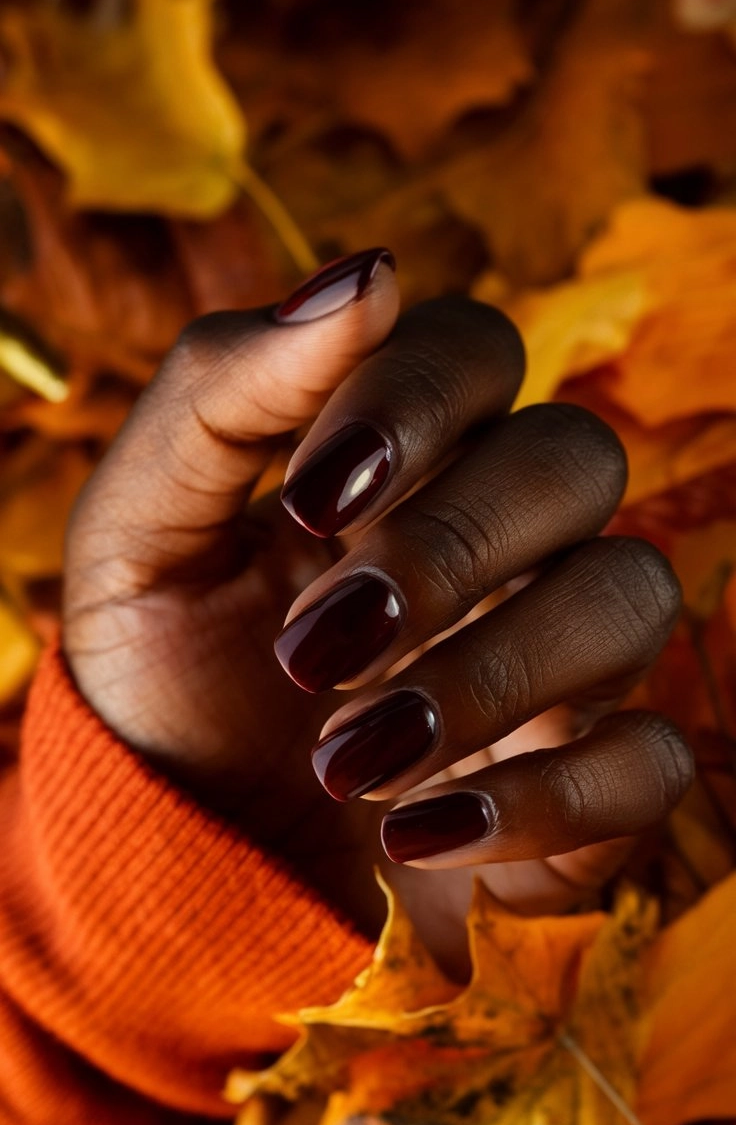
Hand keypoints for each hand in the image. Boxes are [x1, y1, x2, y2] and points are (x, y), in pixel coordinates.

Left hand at [63, 250, 692, 975]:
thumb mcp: (139, 538)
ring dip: (491, 676)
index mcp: (399, 457)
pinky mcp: (590, 780)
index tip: (312, 501)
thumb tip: (368, 276)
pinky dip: (545, 800)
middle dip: (450, 547)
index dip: (414, 402)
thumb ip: (221, 394)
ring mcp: (560, 656)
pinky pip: (651, 761)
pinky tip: (417, 833)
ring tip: (348, 759)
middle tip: (320, 645)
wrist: (177, 848)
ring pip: (631, 596)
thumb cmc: (163, 677)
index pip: (474, 351)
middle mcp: (503, 536)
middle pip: (574, 458)